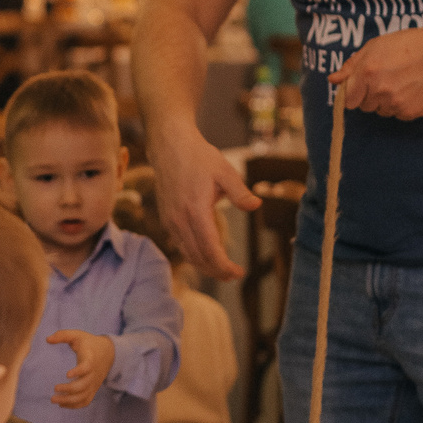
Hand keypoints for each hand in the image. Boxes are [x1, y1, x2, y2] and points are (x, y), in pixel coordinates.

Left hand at [46, 328, 114, 409]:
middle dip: (68, 390)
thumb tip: (47, 339)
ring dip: (68, 400)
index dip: (78, 371)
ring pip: (83, 396)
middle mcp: (93, 374)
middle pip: (83, 386)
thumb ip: (62, 335)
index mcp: (90, 360)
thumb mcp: (77, 335)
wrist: (108, 353)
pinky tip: (62, 404)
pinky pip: (85, 401)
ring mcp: (93, 383)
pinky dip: (74, 406)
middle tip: (54, 389)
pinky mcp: (93, 389)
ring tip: (53, 399)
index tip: (67, 374)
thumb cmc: (89, 343)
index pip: (86, 367)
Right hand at [150, 123, 256, 282]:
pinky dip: (193, 254)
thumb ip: (240, 192)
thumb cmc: (198, 157)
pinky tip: (205, 254)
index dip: (224, 266)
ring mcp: (170, 221)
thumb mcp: (224, 171)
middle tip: (234, 275)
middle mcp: (179, 220)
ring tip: (222, 270)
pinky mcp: (166, 218)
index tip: (239, 272)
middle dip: (216, 271)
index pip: (210, 249)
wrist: (169, 146)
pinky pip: (180, 244)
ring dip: (204, 266)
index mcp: (195, 211)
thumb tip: (256, 205)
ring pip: (187, 253)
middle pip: (198, 257)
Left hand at [331, 25, 422, 120]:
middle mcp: (380, 91)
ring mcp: (396, 104)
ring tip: (401, 83)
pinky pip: (399, 114)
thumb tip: (333, 80)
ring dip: (387, 102)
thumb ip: (351, 66)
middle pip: (365, 107)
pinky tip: (411, 90)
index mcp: (367, 74)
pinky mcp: (411, 112)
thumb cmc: (406, 44)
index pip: (349, 101)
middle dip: (371, 96)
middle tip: (386, 80)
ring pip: (382, 111)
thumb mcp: (375, 47)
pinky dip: (402, 106)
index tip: (363, 87)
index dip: (355, 94)